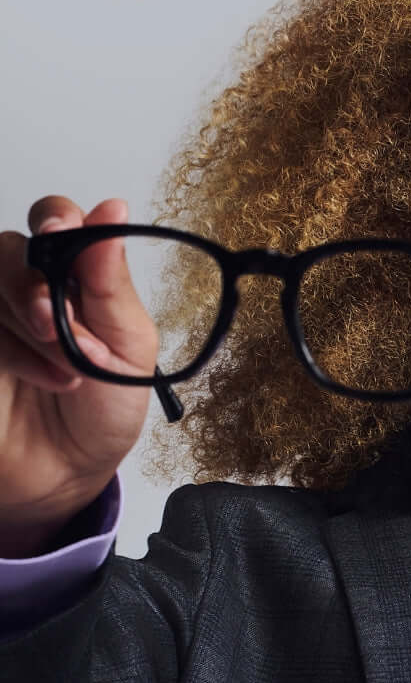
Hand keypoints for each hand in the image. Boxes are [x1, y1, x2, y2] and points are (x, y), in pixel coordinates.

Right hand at [0, 196, 158, 553]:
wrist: (67, 473)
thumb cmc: (101, 411)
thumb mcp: (128, 349)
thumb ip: (110, 283)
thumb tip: (110, 209)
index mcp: (72, 277)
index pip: (56, 219)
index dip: (59, 220)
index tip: (66, 233)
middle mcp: (24, 286)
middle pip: (9, 247)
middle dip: (35, 284)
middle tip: (60, 327)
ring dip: (26, 325)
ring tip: (66, 370)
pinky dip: (7, 347)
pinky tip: (40, 376)